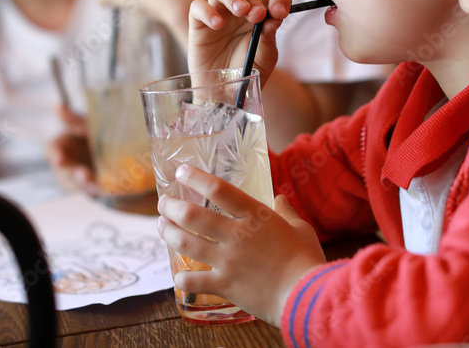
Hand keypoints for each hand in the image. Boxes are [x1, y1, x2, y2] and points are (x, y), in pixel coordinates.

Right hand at [45, 105, 99, 194]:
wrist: (123, 151)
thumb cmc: (99, 134)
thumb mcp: (89, 125)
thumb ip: (74, 120)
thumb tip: (57, 107)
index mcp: (63, 145)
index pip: (52, 149)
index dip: (55, 154)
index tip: (60, 160)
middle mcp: (68, 163)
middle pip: (64, 172)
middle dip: (74, 175)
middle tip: (85, 175)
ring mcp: (78, 178)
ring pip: (77, 184)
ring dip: (86, 185)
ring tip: (98, 186)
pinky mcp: (91, 188)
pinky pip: (90, 191)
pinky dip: (98, 190)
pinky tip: (106, 189)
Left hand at [156, 164, 325, 326]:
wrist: (305, 297)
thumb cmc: (306, 260)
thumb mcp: (301, 228)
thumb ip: (285, 212)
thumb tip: (280, 199)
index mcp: (255, 216)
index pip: (218, 189)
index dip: (196, 178)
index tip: (181, 172)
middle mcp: (236, 235)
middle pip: (193, 215)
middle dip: (172, 206)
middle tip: (163, 202)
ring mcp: (227, 261)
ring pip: (186, 242)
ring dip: (169, 233)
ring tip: (162, 226)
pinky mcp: (224, 285)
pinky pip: (193, 281)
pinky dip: (182, 276)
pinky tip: (178, 274)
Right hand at [188, 0, 291, 86]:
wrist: (224, 95)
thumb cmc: (246, 73)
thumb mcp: (264, 58)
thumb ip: (269, 37)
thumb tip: (274, 16)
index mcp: (260, 17)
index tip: (279, 12)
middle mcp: (239, 12)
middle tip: (256, 15)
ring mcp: (218, 15)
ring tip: (240, 10)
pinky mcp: (198, 25)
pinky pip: (197, 6)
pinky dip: (207, 10)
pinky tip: (217, 25)